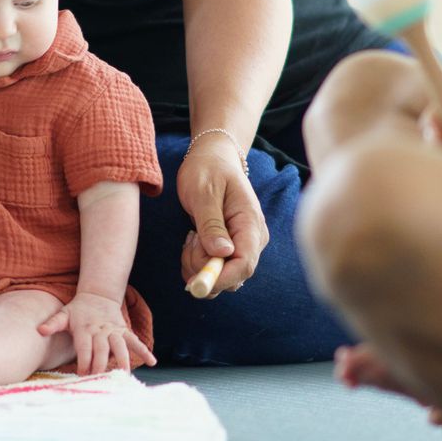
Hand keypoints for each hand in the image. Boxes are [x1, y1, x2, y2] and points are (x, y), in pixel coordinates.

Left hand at [36, 290, 153, 374]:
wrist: (97, 295)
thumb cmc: (77, 310)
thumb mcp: (63, 314)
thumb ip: (53, 323)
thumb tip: (40, 330)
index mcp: (85, 328)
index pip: (85, 347)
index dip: (84, 360)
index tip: (82, 373)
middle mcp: (101, 330)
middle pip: (102, 349)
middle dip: (101, 364)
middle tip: (100, 379)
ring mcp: (114, 331)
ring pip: (120, 345)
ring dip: (123, 359)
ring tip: (124, 373)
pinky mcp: (124, 331)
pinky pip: (135, 341)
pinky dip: (144, 351)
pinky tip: (153, 362)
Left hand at [177, 133, 268, 295]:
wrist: (212, 158)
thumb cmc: (207, 169)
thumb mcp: (204, 192)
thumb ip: (211, 224)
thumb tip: (222, 255)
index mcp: (250, 224)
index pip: (245, 264)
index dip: (221, 278)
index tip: (196, 282)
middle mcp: (252, 240)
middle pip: (232, 276)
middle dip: (203, 268)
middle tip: (189, 238)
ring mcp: (243, 245)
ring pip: (220, 276)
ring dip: (197, 264)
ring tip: (191, 234)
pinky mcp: (231, 249)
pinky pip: (214, 270)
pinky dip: (197, 261)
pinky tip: (194, 238)